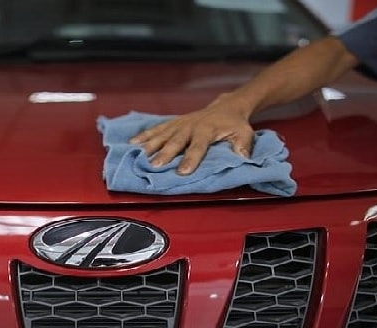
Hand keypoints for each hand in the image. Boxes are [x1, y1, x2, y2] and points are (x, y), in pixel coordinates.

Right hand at [129, 95, 254, 174]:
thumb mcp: (244, 133)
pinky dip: (144, 136)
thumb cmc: (235, 123)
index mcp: (207, 129)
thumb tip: (242, 157)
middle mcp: (190, 126)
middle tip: (155, 165)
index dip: (190, 159)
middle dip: (164, 153)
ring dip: (150, 145)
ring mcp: (179, 124)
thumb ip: (243, 145)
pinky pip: (156, 129)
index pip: (198, 146)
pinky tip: (132, 143)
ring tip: (138, 155)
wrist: (226, 106)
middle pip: (175, 141)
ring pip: (162, 134)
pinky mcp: (173, 123)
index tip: (182, 172)